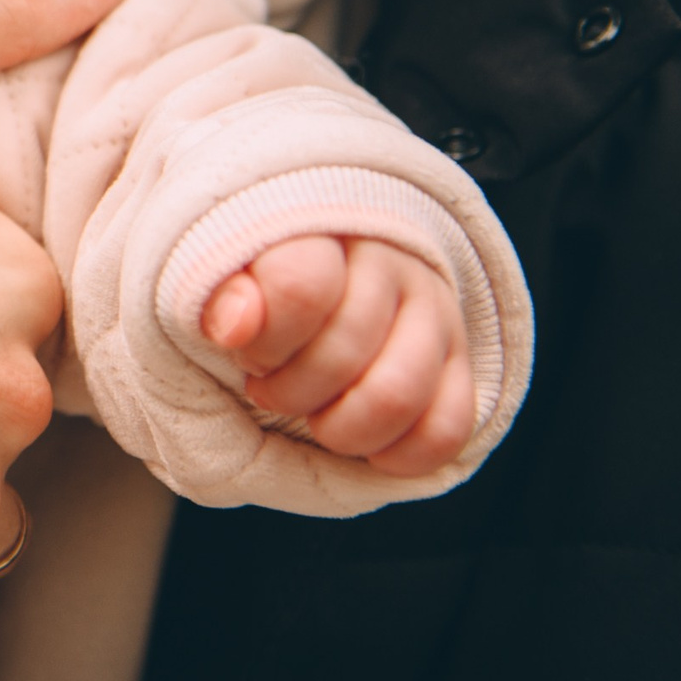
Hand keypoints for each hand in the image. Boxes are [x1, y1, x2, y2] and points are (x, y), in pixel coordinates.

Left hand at [200, 235, 472, 477]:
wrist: (331, 263)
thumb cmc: (260, 277)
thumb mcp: (224, 272)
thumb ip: (219, 294)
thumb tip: (234, 325)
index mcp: (318, 227)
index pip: (301, 287)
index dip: (263, 341)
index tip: (240, 350)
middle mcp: (387, 259)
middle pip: (346, 353)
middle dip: (291, 393)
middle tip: (267, 388)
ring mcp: (433, 309)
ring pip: (398, 396)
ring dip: (342, 429)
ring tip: (314, 416)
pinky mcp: (462, 360)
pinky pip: (446, 429)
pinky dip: (398, 454)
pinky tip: (363, 442)